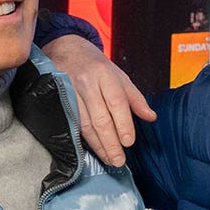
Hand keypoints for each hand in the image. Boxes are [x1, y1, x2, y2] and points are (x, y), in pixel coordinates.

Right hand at [43, 35, 155, 166]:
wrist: (65, 49)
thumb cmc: (96, 66)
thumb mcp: (119, 75)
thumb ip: (135, 97)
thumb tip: (151, 117)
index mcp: (105, 74)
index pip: (116, 102)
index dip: (123, 123)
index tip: (129, 142)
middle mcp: (86, 83)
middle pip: (100, 118)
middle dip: (110, 142)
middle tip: (119, 160)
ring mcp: (69, 92)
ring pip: (85, 124)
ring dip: (98, 145)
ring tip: (109, 159)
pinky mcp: (58, 101)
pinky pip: (72, 124)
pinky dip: (83, 140)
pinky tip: (91, 151)